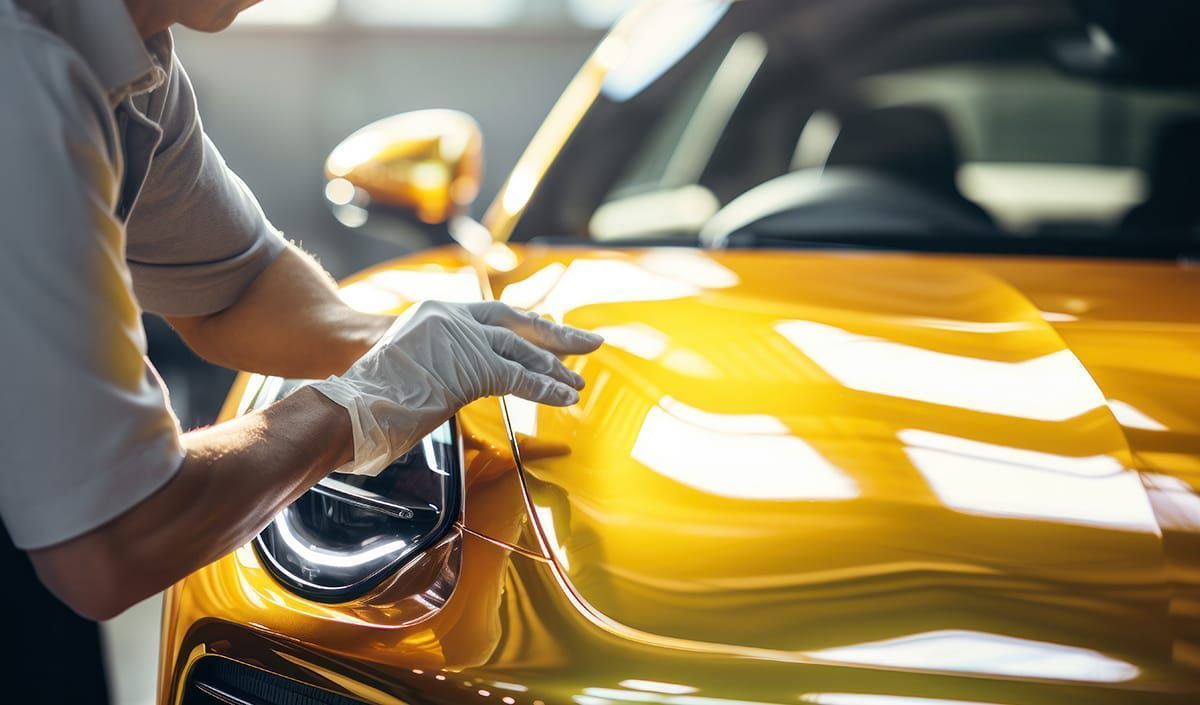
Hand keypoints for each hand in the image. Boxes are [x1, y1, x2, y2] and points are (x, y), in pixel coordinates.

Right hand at [311, 300, 602, 475]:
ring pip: (521, 350)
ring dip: (555, 368)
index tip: (552, 331)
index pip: (494, 315)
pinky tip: (564, 397)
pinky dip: (545, 388)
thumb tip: (454, 384)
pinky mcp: (469, 367)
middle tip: (588, 343)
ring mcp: (461, 339)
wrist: (348, 404)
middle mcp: (451, 317)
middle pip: (516, 322)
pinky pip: (519, 377)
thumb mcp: (409, 366)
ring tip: (578, 383)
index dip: (527, 325)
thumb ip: (439, 365)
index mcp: (437, 312)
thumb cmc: (368, 397)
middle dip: (555, 335)